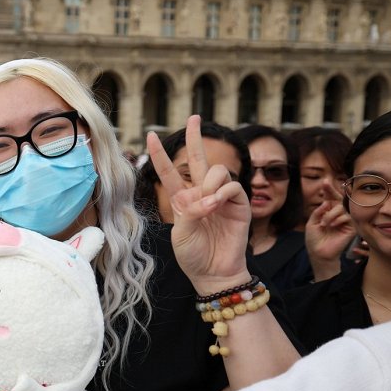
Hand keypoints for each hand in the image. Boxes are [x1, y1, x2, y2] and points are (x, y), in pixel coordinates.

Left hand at [147, 115, 251, 293]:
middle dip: (196, 136)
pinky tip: (215, 206)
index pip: (170, 172)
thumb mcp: (180, 233)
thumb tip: (204, 198)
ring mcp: (222, 197)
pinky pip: (232, 185)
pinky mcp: (239, 204)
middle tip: (194, 117)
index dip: (160, 154)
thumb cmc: (194, 255)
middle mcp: (202, 194)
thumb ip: (188, 211)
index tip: (151, 135)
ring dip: (209, 185)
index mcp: (182, 200)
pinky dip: (222, 193)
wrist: (213, 273)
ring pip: (218, 170)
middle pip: (199, 158)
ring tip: (206, 207)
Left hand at [305, 187, 354, 264]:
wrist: (318, 253)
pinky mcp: (352, 227)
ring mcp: (345, 220)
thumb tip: (326, 202)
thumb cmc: (315, 239)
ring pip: (342, 208)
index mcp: (328, 212)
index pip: (330, 199)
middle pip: (339, 199)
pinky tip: (332, 226)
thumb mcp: (312, 222)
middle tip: (326, 185)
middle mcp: (338, 214)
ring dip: (331, 214)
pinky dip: (337, 219)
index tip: (325, 181)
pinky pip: (347, 217)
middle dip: (332, 192)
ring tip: (324, 223)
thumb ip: (318, 211)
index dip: (329, 190)